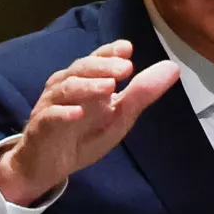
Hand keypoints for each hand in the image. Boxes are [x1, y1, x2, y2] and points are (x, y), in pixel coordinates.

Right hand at [0, 39, 179, 204]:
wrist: (47, 165)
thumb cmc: (84, 135)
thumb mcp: (119, 116)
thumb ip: (142, 92)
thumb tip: (172, 67)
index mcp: (86, 80)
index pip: (98, 59)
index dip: (110, 52)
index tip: (128, 48)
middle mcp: (67, 86)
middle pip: (82, 68)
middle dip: (104, 66)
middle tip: (126, 68)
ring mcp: (51, 105)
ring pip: (66, 88)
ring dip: (88, 86)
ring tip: (109, 87)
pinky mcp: (41, 127)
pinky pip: (50, 116)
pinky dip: (64, 113)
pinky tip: (78, 113)